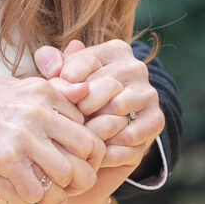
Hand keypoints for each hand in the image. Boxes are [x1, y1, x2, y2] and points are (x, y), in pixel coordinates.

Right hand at [0, 75, 105, 203]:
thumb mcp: (16, 86)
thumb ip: (52, 90)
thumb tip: (83, 90)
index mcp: (44, 92)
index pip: (86, 126)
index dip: (86, 151)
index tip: (75, 164)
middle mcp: (39, 111)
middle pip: (87, 149)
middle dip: (84, 172)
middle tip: (71, 186)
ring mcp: (23, 134)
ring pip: (67, 173)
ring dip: (60, 191)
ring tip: (50, 196)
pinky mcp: (5, 158)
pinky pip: (36, 190)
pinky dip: (33, 200)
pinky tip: (24, 198)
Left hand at [34, 38, 163, 170]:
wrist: (103, 132)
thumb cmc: (75, 100)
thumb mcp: (59, 75)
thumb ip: (49, 61)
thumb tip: (54, 69)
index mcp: (114, 51)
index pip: (86, 62)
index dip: (66, 83)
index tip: (60, 97)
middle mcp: (135, 68)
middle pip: (103, 87)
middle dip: (81, 109)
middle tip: (72, 123)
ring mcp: (148, 93)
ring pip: (117, 110)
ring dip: (95, 129)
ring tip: (83, 138)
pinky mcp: (155, 120)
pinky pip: (130, 136)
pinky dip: (111, 148)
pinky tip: (99, 152)